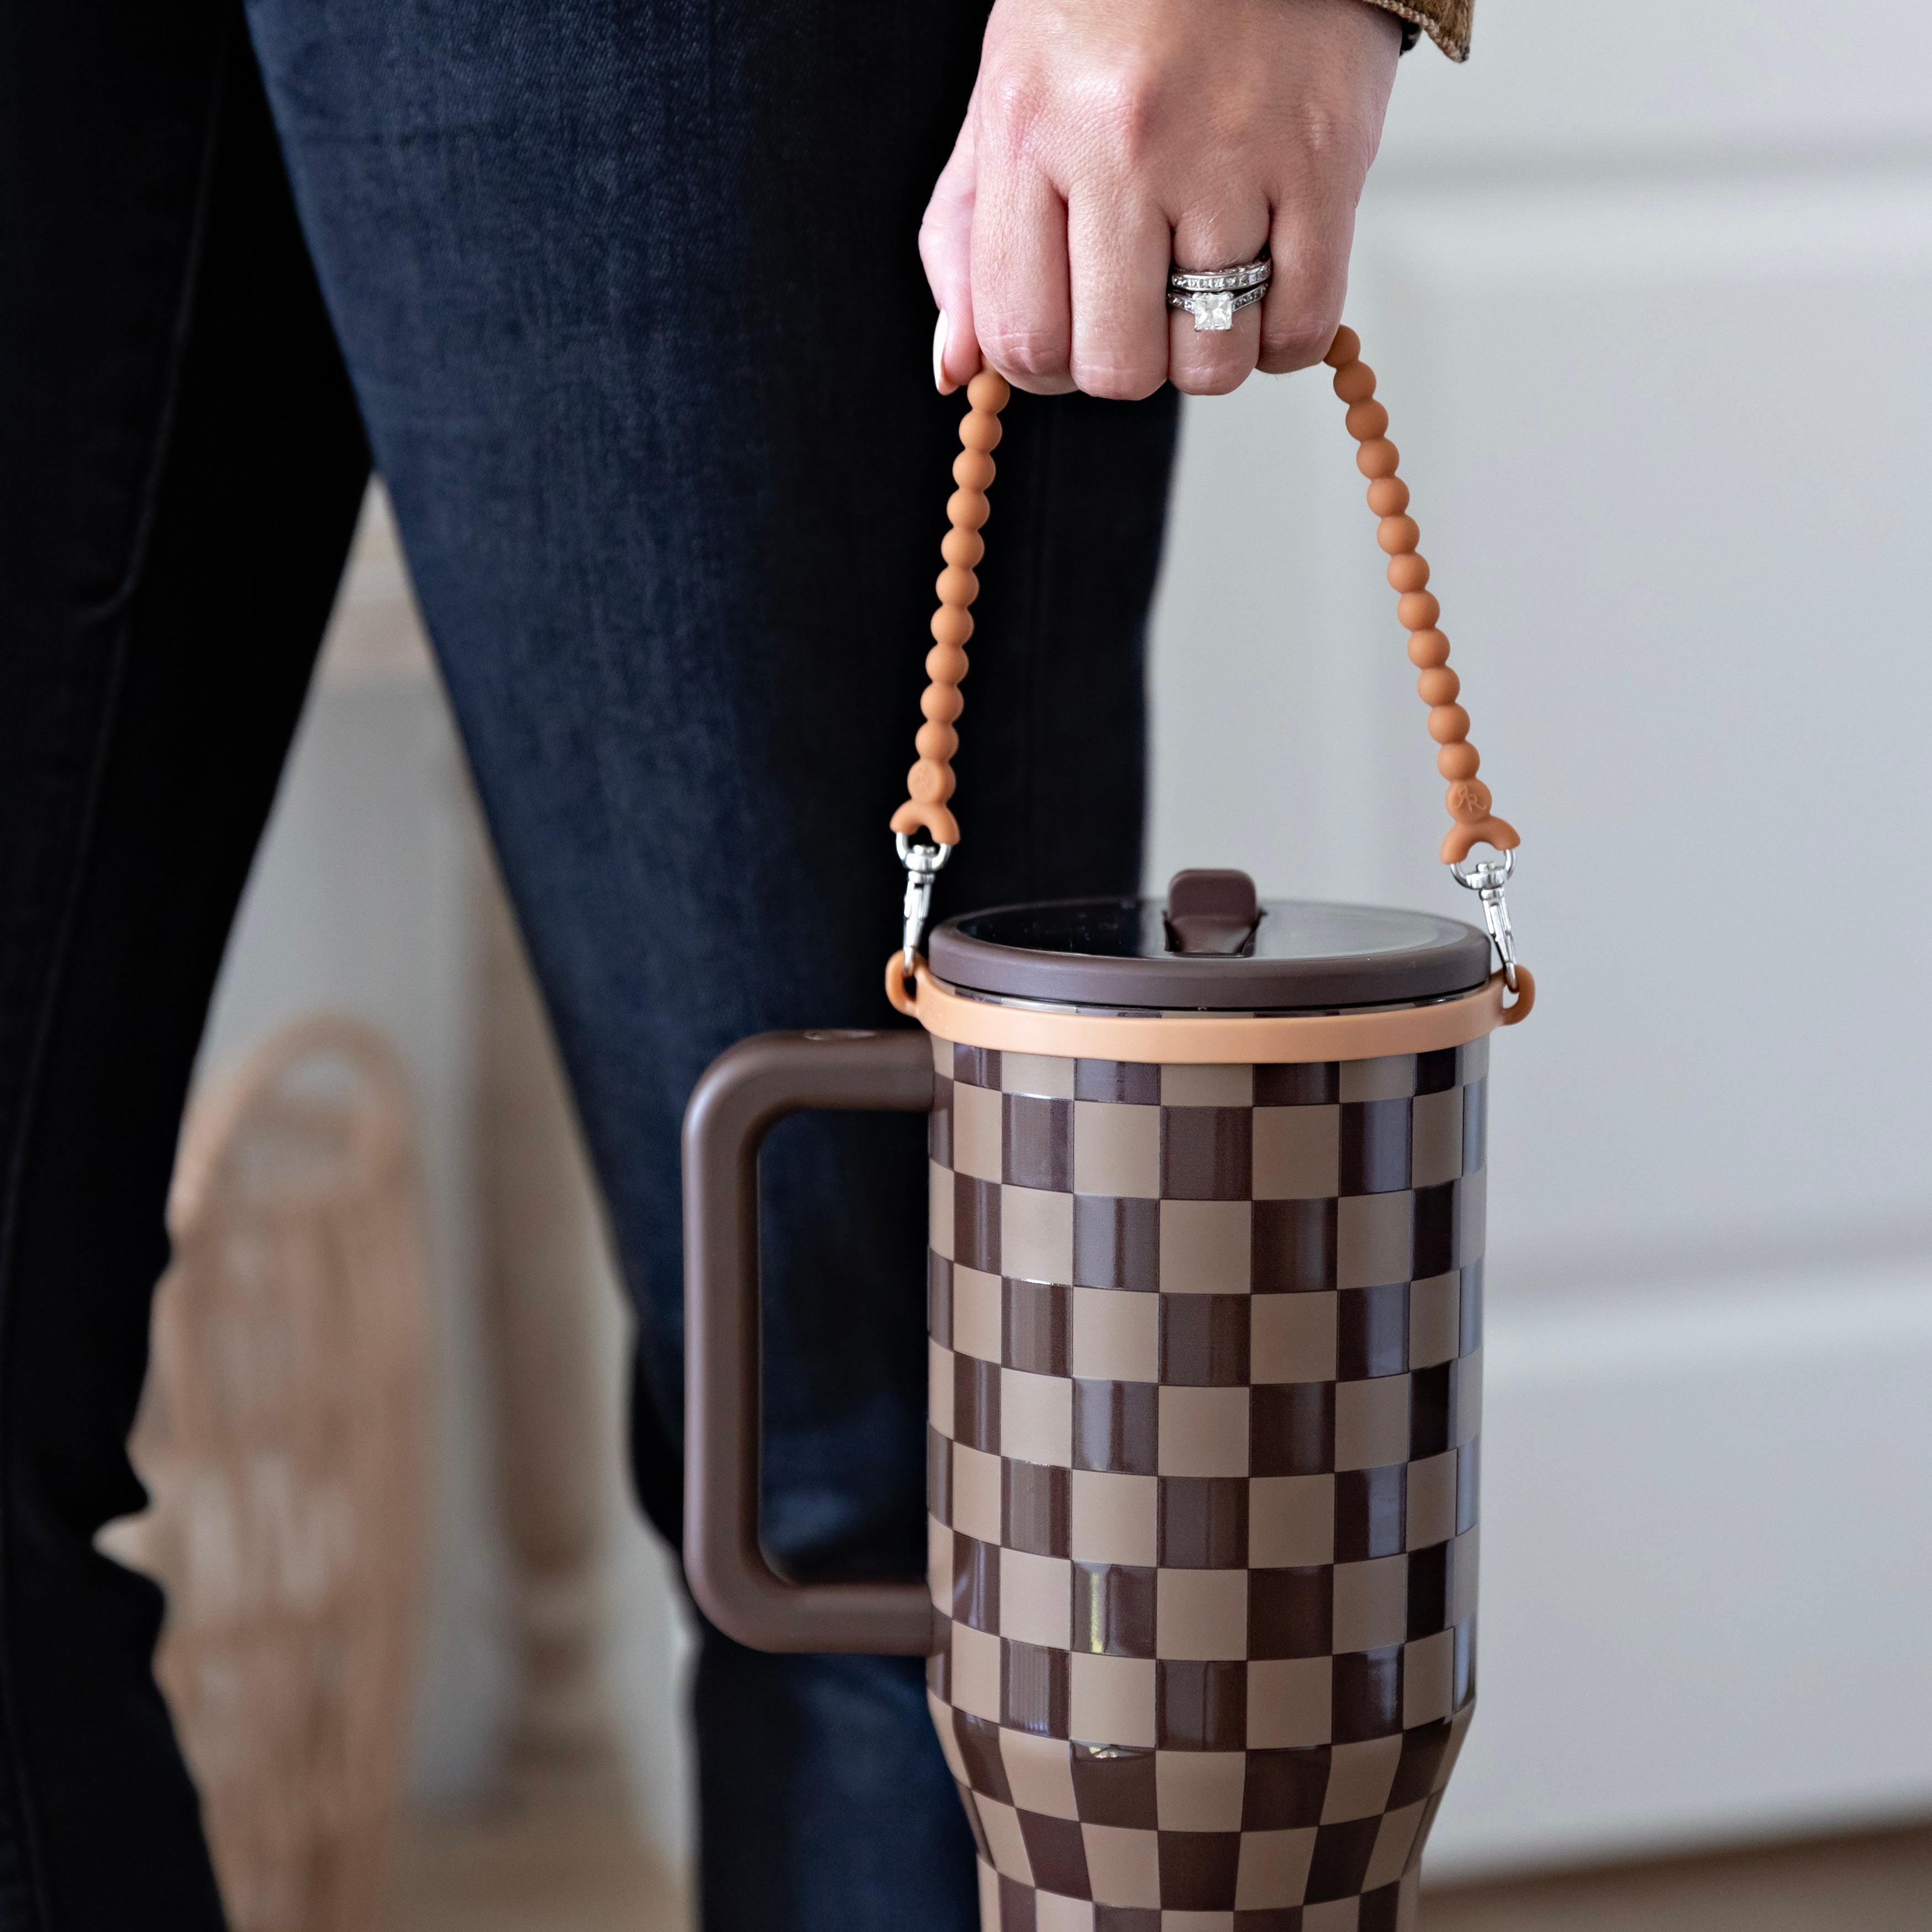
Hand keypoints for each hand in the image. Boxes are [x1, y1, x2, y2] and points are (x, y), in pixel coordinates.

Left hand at [921, 0, 1400, 398]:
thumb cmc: (1113, 5)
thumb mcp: (1007, 97)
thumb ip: (964, 238)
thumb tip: (953, 371)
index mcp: (1031, 128)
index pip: (1022, 336)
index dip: (1042, 368)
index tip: (1067, 333)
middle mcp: (1126, 142)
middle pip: (1118, 369)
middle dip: (1125, 364)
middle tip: (1138, 306)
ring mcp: (1230, 154)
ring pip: (1211, 360)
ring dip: (1207, 353)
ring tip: (1206, 286)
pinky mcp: (1322, 160)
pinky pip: (1302, 327)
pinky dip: (1281, 338)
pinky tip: (1267, 285)